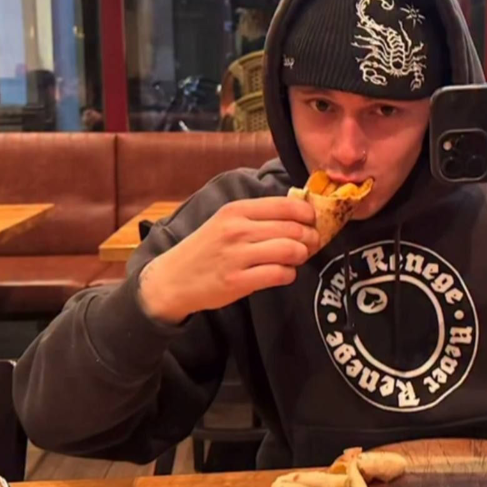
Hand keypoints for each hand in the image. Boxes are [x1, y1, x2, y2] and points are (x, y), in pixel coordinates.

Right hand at [139, 197, 319, 323]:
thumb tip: (301, 212)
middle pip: (294, 228)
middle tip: (311, 244)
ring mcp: (237, 256)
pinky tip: (284, 273)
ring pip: (291, 250)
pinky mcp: (237, 281)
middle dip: (310, 237)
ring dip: (302, 255)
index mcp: (237, 210)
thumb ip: (259, 215)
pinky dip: (289, 274)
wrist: (173, 278)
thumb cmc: (206, 248)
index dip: (308, 214)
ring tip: (297, 258)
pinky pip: (280, 274)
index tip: (313, 222)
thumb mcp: (227, 221)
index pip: (287, 205)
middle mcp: (238, 229)